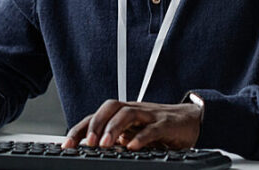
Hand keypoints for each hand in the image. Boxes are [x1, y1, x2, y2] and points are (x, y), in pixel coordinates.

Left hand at [62, 99, 201, 150]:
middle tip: (86, 143)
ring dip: (113, 128)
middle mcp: (134, 111)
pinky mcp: (166, 124)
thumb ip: (117, 140)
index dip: (79, 129)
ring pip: (128, 114)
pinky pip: (152, 128)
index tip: (66, 145)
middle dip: (94, 124)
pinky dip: (141, 137)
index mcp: (123, 114)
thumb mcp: (134, 134)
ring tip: (105, 144)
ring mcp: (150, 115)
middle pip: (110, 108)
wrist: (191, 119)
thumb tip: (92, 151)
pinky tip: (133, 147)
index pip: (96, 117)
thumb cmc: (159, 127)